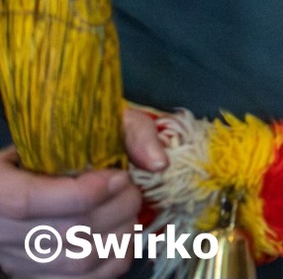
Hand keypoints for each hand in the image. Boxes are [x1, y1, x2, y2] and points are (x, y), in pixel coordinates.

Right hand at [0, 109, 166, 277]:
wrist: (31, 181)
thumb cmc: (61, 150)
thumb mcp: (85, 127)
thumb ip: (128, 132)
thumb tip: (159, 164)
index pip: (29, 201)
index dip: (83, 193)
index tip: (119, 176)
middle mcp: (0, 230)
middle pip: (64, 233)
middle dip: (115, 209)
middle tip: (131, 189)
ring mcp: (18, 260)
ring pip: (77, 262)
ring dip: (120, 234)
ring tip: (128, 210)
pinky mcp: (38, 276)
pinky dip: (115, 259)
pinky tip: (121, 234)